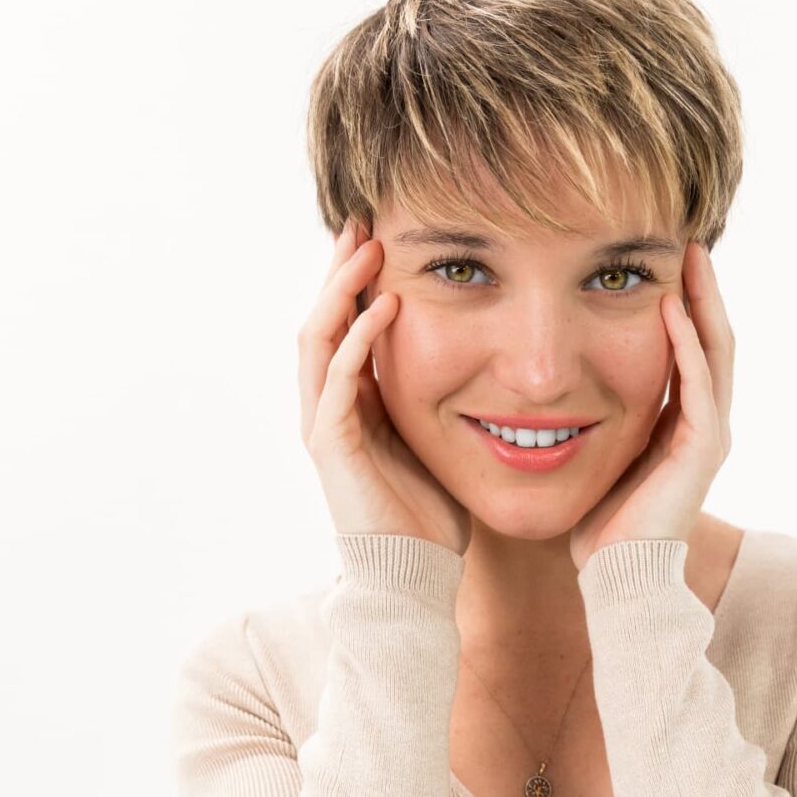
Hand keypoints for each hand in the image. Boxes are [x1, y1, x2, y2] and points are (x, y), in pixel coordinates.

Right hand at [298, 217, 472, 555]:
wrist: (415, 573)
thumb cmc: (431, 511)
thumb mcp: (435, 439)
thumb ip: (438, 398)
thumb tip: (479, 360)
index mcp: (352, 402)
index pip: (344, 326)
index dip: (357, 282)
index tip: (383, 238)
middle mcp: (328, 406)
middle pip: (322, 320)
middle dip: (340, 271)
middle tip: (363, 223)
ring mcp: (324, 424)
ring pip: (317, 338)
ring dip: (340, 290)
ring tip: (366, 248)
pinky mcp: (332, 445)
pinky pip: (338, 380)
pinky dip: (357, 339)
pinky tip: (385, 306)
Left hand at [569, 241, 734, 571]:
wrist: (616, 576)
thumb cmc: (599, 522)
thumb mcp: (599, 452)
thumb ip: (598, 416)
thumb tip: (557, 385)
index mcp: (683, 422)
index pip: (691, 347)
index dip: (685, 302)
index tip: (663, 259)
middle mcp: (706, 423)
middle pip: (713, 338)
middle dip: (703, 288)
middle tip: (688, 240)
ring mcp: (709, 435)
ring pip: (716, 352)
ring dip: (703, 301)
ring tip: (690, 254)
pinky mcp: (702, 450)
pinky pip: (697, 385)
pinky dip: (685, 344)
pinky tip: (670, 307)